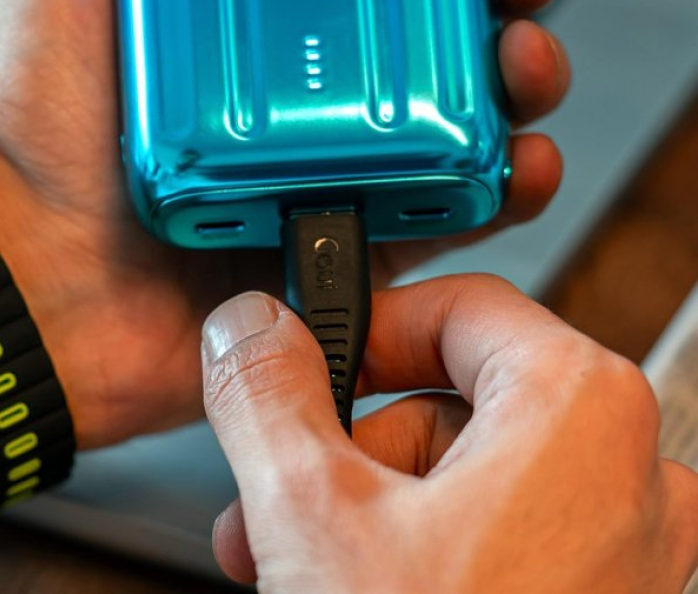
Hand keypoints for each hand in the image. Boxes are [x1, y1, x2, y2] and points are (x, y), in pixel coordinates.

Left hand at [0, 0, 581, 448]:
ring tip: (514, 53)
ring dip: (527, 50)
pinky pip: (469, 187)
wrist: (44, 262)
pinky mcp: (365, 214)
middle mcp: (310, 40)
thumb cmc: (35, 100)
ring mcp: (344, 128)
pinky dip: (513, 168)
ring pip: (479, 73)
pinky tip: (512, 154)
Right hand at [202, 280, 697, 592]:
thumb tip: (246, 325)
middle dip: (344, 442)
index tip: (309, 361)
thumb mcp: (311, 514)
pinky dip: (413, 548)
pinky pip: (493, 536)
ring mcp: (617, 549)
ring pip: (463, 473)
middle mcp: (625, 473)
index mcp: (579, 410)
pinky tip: (344, 587)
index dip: (369, 326)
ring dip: (361, 504)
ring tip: (289, 552)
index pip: (460, 305)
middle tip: (276, 478)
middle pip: (451, 396)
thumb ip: (266, 391)